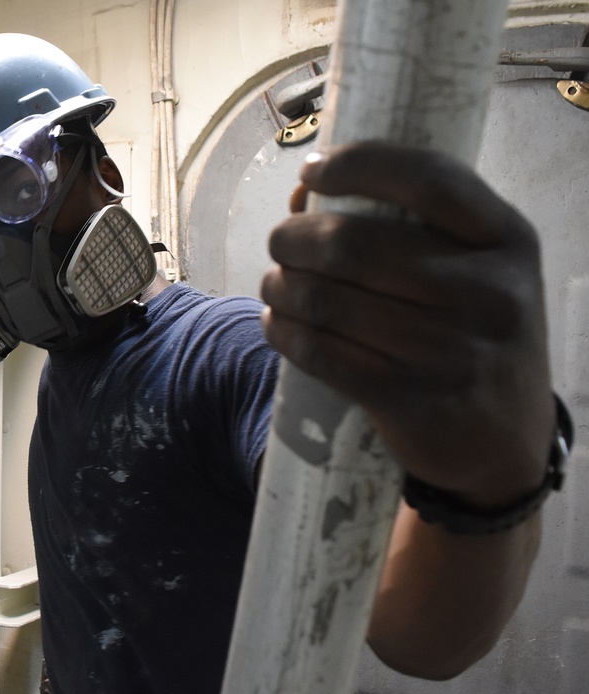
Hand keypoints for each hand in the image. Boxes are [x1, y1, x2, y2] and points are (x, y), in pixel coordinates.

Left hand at [260, 142, 553, 508]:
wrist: (506, 438)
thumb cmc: (474, 333)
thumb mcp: (476, 269)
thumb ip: (411, 224)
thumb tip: (306, 190)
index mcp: (507, 240)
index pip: (427, 179)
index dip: (357, 165)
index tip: (312, 170)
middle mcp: (488, 293)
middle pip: (353, 244)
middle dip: (294, 238)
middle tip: (279, 243)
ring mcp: (450, 352)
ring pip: (327, 301)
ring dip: (281, 286)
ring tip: (275, 284)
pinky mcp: (410, 401)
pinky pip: (321, 354)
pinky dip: (284, 332)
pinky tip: (278, 322)